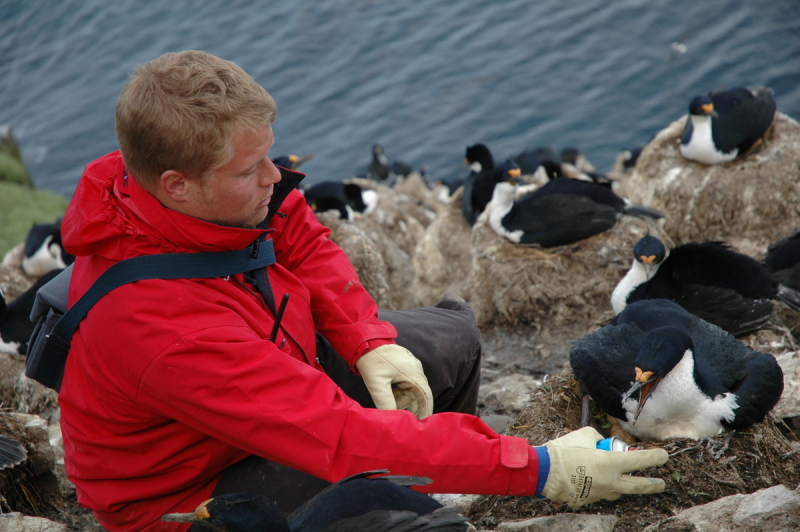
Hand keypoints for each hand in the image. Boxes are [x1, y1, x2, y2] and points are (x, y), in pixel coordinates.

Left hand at [355, 345, 432, 418]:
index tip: (423, 424)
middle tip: (404, 421)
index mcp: (413, 373)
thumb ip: (384, 401)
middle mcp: (416, 370)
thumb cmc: (371, 359)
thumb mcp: (376, 383)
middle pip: (418, 395)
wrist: (364, 341)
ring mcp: (411, 368)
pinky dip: (398, 392)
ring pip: (410, 391)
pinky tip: (387, 393)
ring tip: (387, 400)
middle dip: (411, 408)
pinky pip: (405, 385)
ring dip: (401, 399)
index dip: (426, 411)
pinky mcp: (404, 367)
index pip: (425, 396)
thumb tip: (392, 418)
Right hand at [536, 427, 666, 507]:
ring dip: (622, 486)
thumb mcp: (583, 436)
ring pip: (617, 492)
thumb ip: (597, 437)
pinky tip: (592, 481)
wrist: (544, 471)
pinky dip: (598, 487)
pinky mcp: (588, 500)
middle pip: (637, 485)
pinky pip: (599, 494)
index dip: (655, 458)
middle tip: (661, 483)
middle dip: (652, 484)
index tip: (663, 456)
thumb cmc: (564, 450)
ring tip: (621, 481)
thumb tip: (600, 439)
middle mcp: (609, 481)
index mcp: (610, 463)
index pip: (640, 461)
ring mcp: (599, 493)